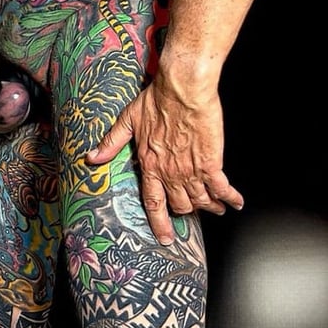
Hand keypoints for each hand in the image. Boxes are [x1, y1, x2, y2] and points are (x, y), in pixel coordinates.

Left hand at [86, 78, 243, 244]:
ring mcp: (191, 170)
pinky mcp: (211, 163)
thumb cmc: (156, 100)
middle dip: (187, 211)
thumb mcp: (127, 120)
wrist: (182, 89)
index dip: (160, 223)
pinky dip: (230, 198)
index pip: (153, 203)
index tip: (165, 237)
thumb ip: (111, 142)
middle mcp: (170, 172)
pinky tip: (235, 202)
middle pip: (180, 205)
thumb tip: (92, 158)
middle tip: (193, 211)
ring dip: (210, 207)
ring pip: (201, 201)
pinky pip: (222, 189)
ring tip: (217, 208)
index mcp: (150, 164)